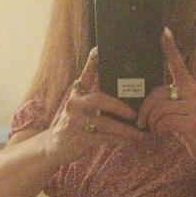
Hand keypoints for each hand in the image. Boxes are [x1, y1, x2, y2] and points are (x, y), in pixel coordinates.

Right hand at [46, 48, 143, 164]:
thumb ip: (93, 98)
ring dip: (125, 129)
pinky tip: (130, 140)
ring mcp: (77, 122)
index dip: (93, 62)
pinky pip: (106, 138)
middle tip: (134, 113)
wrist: (55, 147)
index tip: (100, 49)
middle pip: (99, 99)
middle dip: (119, 106)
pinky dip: (120, 139)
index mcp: (77, 94)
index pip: (86, 75)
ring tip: (140, 133)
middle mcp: (75, 104)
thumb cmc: (73, 125)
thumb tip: (122, 92)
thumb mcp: (79, 107)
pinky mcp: (81, 139)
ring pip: (106, 123)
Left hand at [136, 29, 195, 164]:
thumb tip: (149, 100)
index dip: (170, 48)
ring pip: (159, 110)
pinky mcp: (194, 123)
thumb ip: (170, 100)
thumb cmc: (191, 129)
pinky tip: (163, 135)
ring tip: (155, 131)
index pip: (178, 64)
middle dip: (145, 110)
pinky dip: (159, 130)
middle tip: (142, 123)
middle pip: (158, 94)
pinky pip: (165, 122)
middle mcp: (195, 93)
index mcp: (191, 87)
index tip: (163, 31)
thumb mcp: (182, 110)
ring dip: (152, 124)